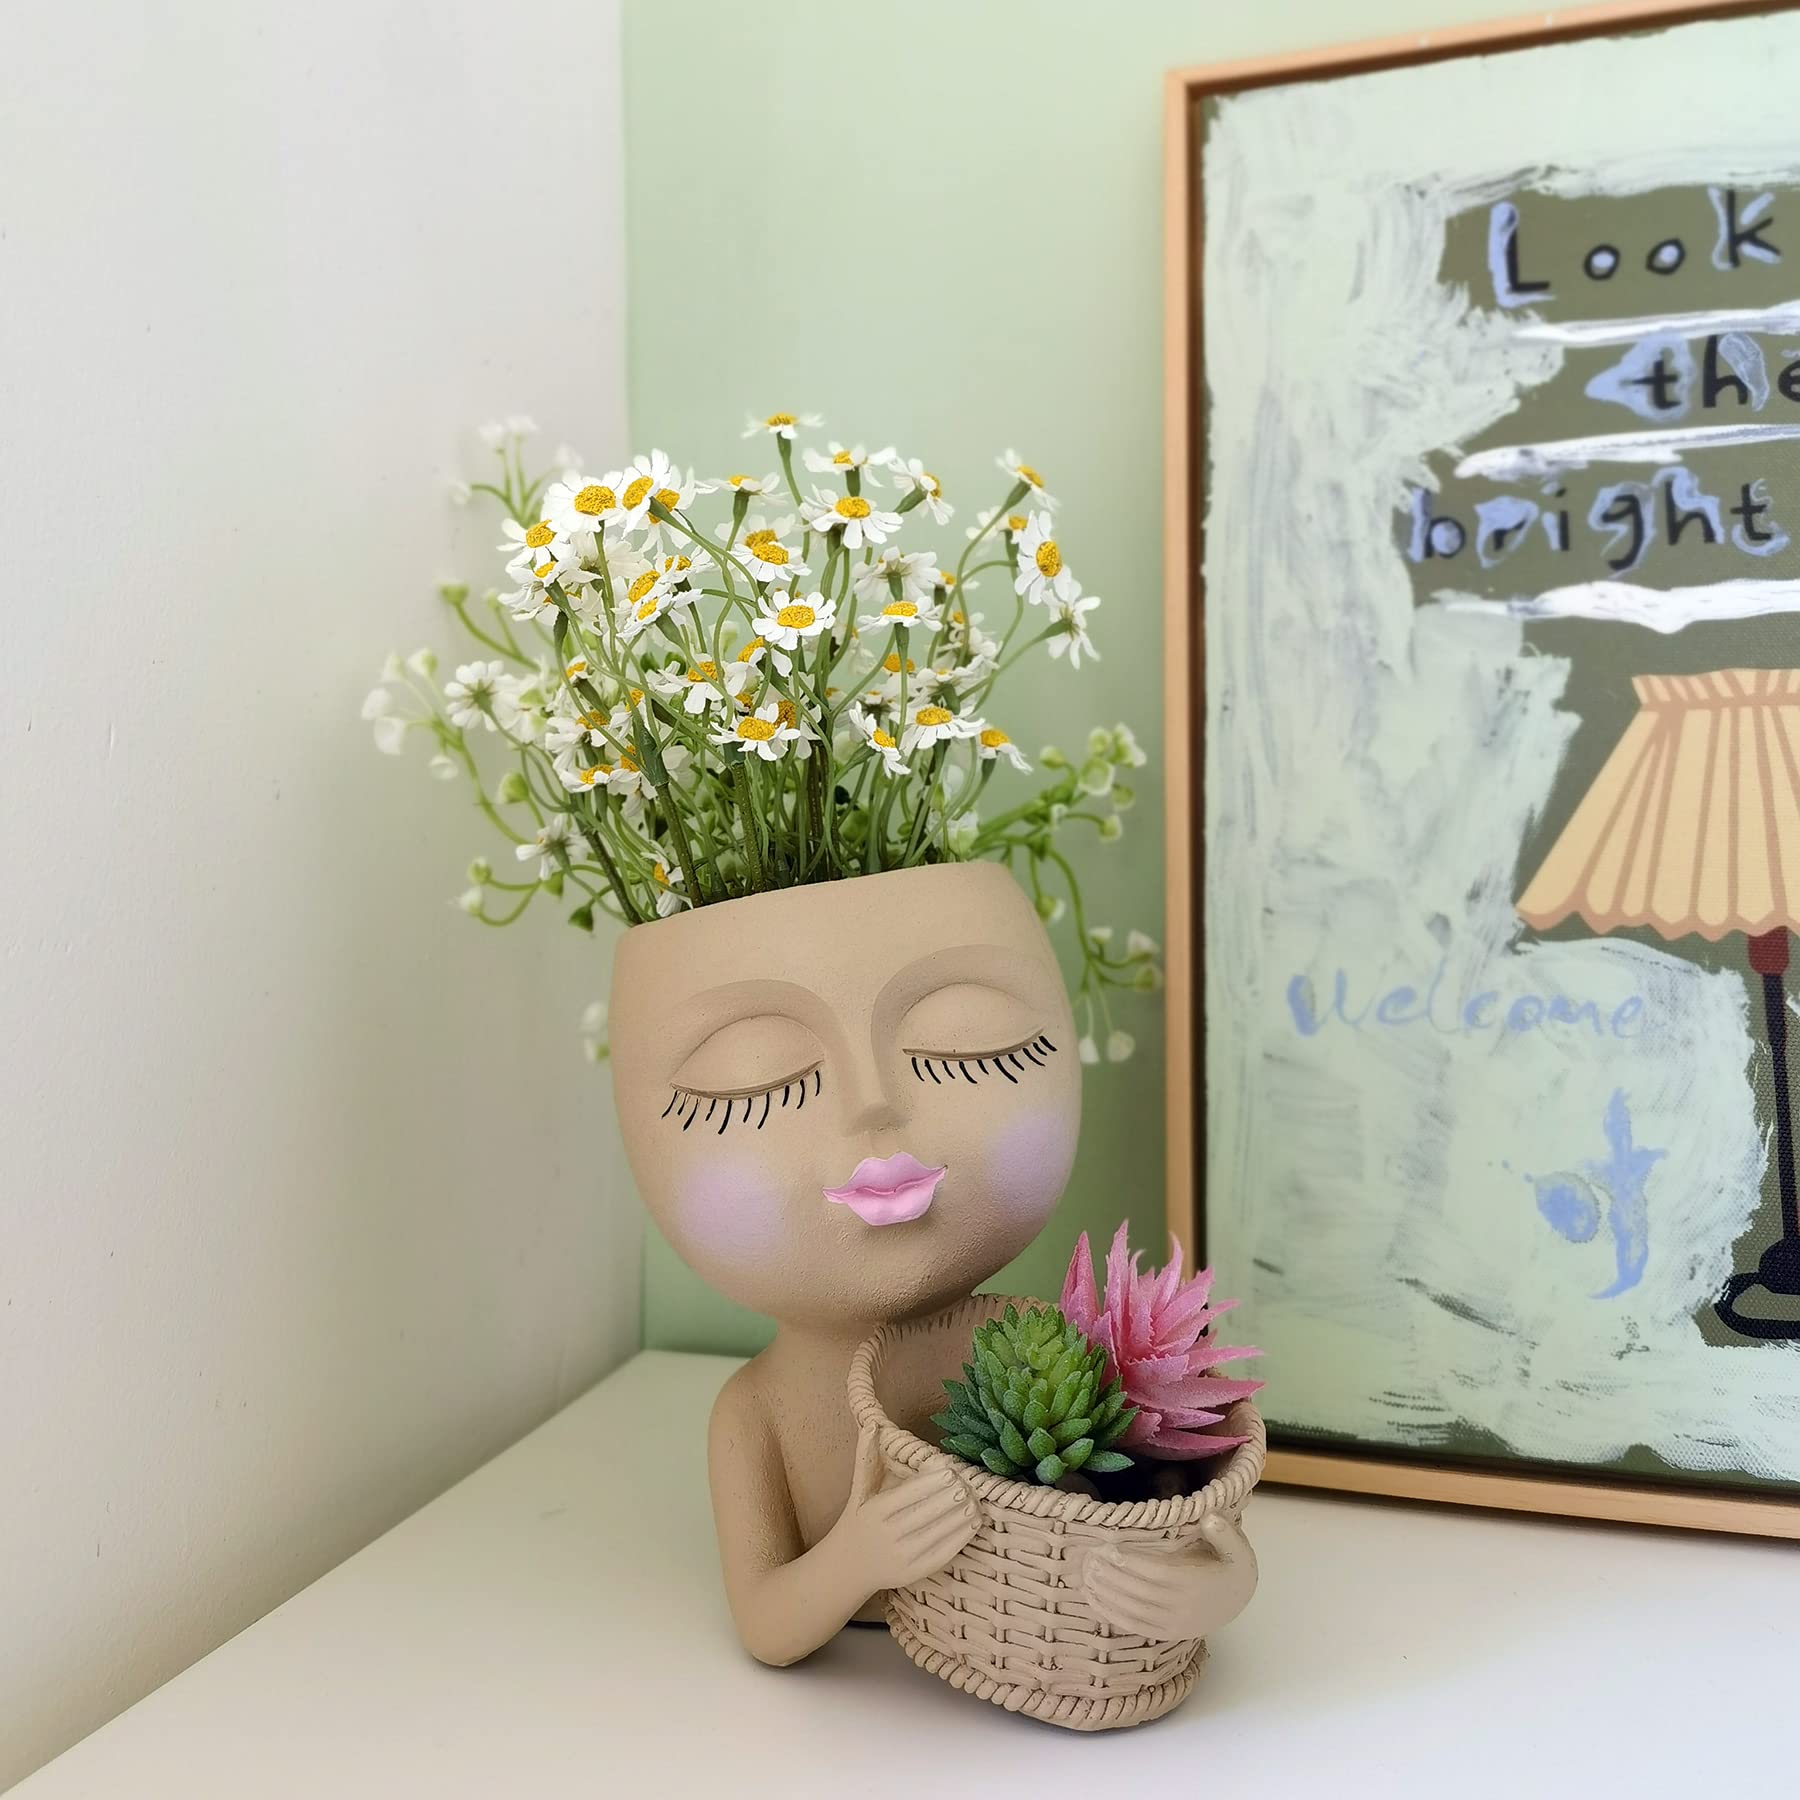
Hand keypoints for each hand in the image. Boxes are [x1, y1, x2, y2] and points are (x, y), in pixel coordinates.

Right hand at [833, 1423, 979, 1593]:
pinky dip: (960, 1539)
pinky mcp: (913, 1573)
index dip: (932, 1483)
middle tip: (968, 1486)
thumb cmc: (858, 1519)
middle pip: (926, 1514)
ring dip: (960, 1518)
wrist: (848, 1566)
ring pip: (937, 1534)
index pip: (909, 1495)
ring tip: (976, 1502)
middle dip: (950, 1499)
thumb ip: (866, 1456)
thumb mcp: (859, 1489)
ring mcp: (901, 1557)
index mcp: (875, 1512)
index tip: (952, 1472)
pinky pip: (941, 1554)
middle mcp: (887, 1536)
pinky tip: (972, 1524)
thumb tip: (872, 1424)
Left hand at [1082, 1513, 1257, 1639]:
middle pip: (1140, 1592)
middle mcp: (1184, 1608)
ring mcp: (1174, 1624)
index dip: (1131, 1562)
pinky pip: (1134, 1625)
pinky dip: (1110, 1613)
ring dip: (1106, 1594)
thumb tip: (1210, 1517)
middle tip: (1089, 1558)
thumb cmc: (1230, 1565)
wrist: (1236, 1599)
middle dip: (1111, 1576)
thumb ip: (1224, 1531)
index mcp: (1197, 1583)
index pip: (1158, 1573)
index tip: (1108, 1547)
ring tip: (1085, 1574)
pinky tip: (1092, 1597)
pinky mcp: (1165, 1633)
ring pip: (1133, 1610)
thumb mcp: (1237, 1546)